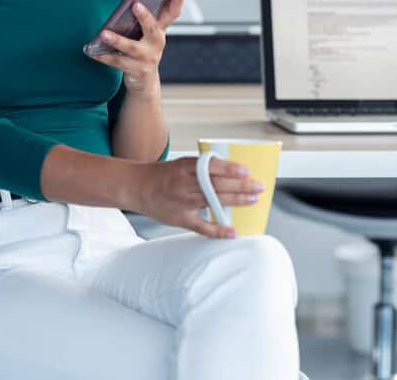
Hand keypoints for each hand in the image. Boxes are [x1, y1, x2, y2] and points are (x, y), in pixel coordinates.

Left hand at [86, 0, 184, 96]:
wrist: (145, 82)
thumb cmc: (143, 50)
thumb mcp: (148, 34)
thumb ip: (145, 18)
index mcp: (160, 30)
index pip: (172, 13)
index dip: (177, 1)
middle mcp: (156, 43)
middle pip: (153, 28)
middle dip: (145, 17)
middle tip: (136, 5)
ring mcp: (147, 58)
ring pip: (132, 48)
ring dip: (118, 40)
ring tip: (104, 34)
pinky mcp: (137, 70)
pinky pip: (117, 62)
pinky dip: (104, 57)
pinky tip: (92, 52)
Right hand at [127, 157, 265, 238]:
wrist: (137, 187)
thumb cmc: (163, 175)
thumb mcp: (182, 164)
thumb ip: (203, 168)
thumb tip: (232, 172)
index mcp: (185, 167)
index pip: (211, 167)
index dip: (230, 169)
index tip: (246, 171)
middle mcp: (184, 184)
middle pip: (217, 185)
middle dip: (241, 186)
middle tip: (259, 186)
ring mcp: (183, 202)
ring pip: (213, 202)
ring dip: (236, 201)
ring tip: (253, 200)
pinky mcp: (181, 218)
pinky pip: (202, 226)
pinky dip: (218, 230)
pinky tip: (232, 232)